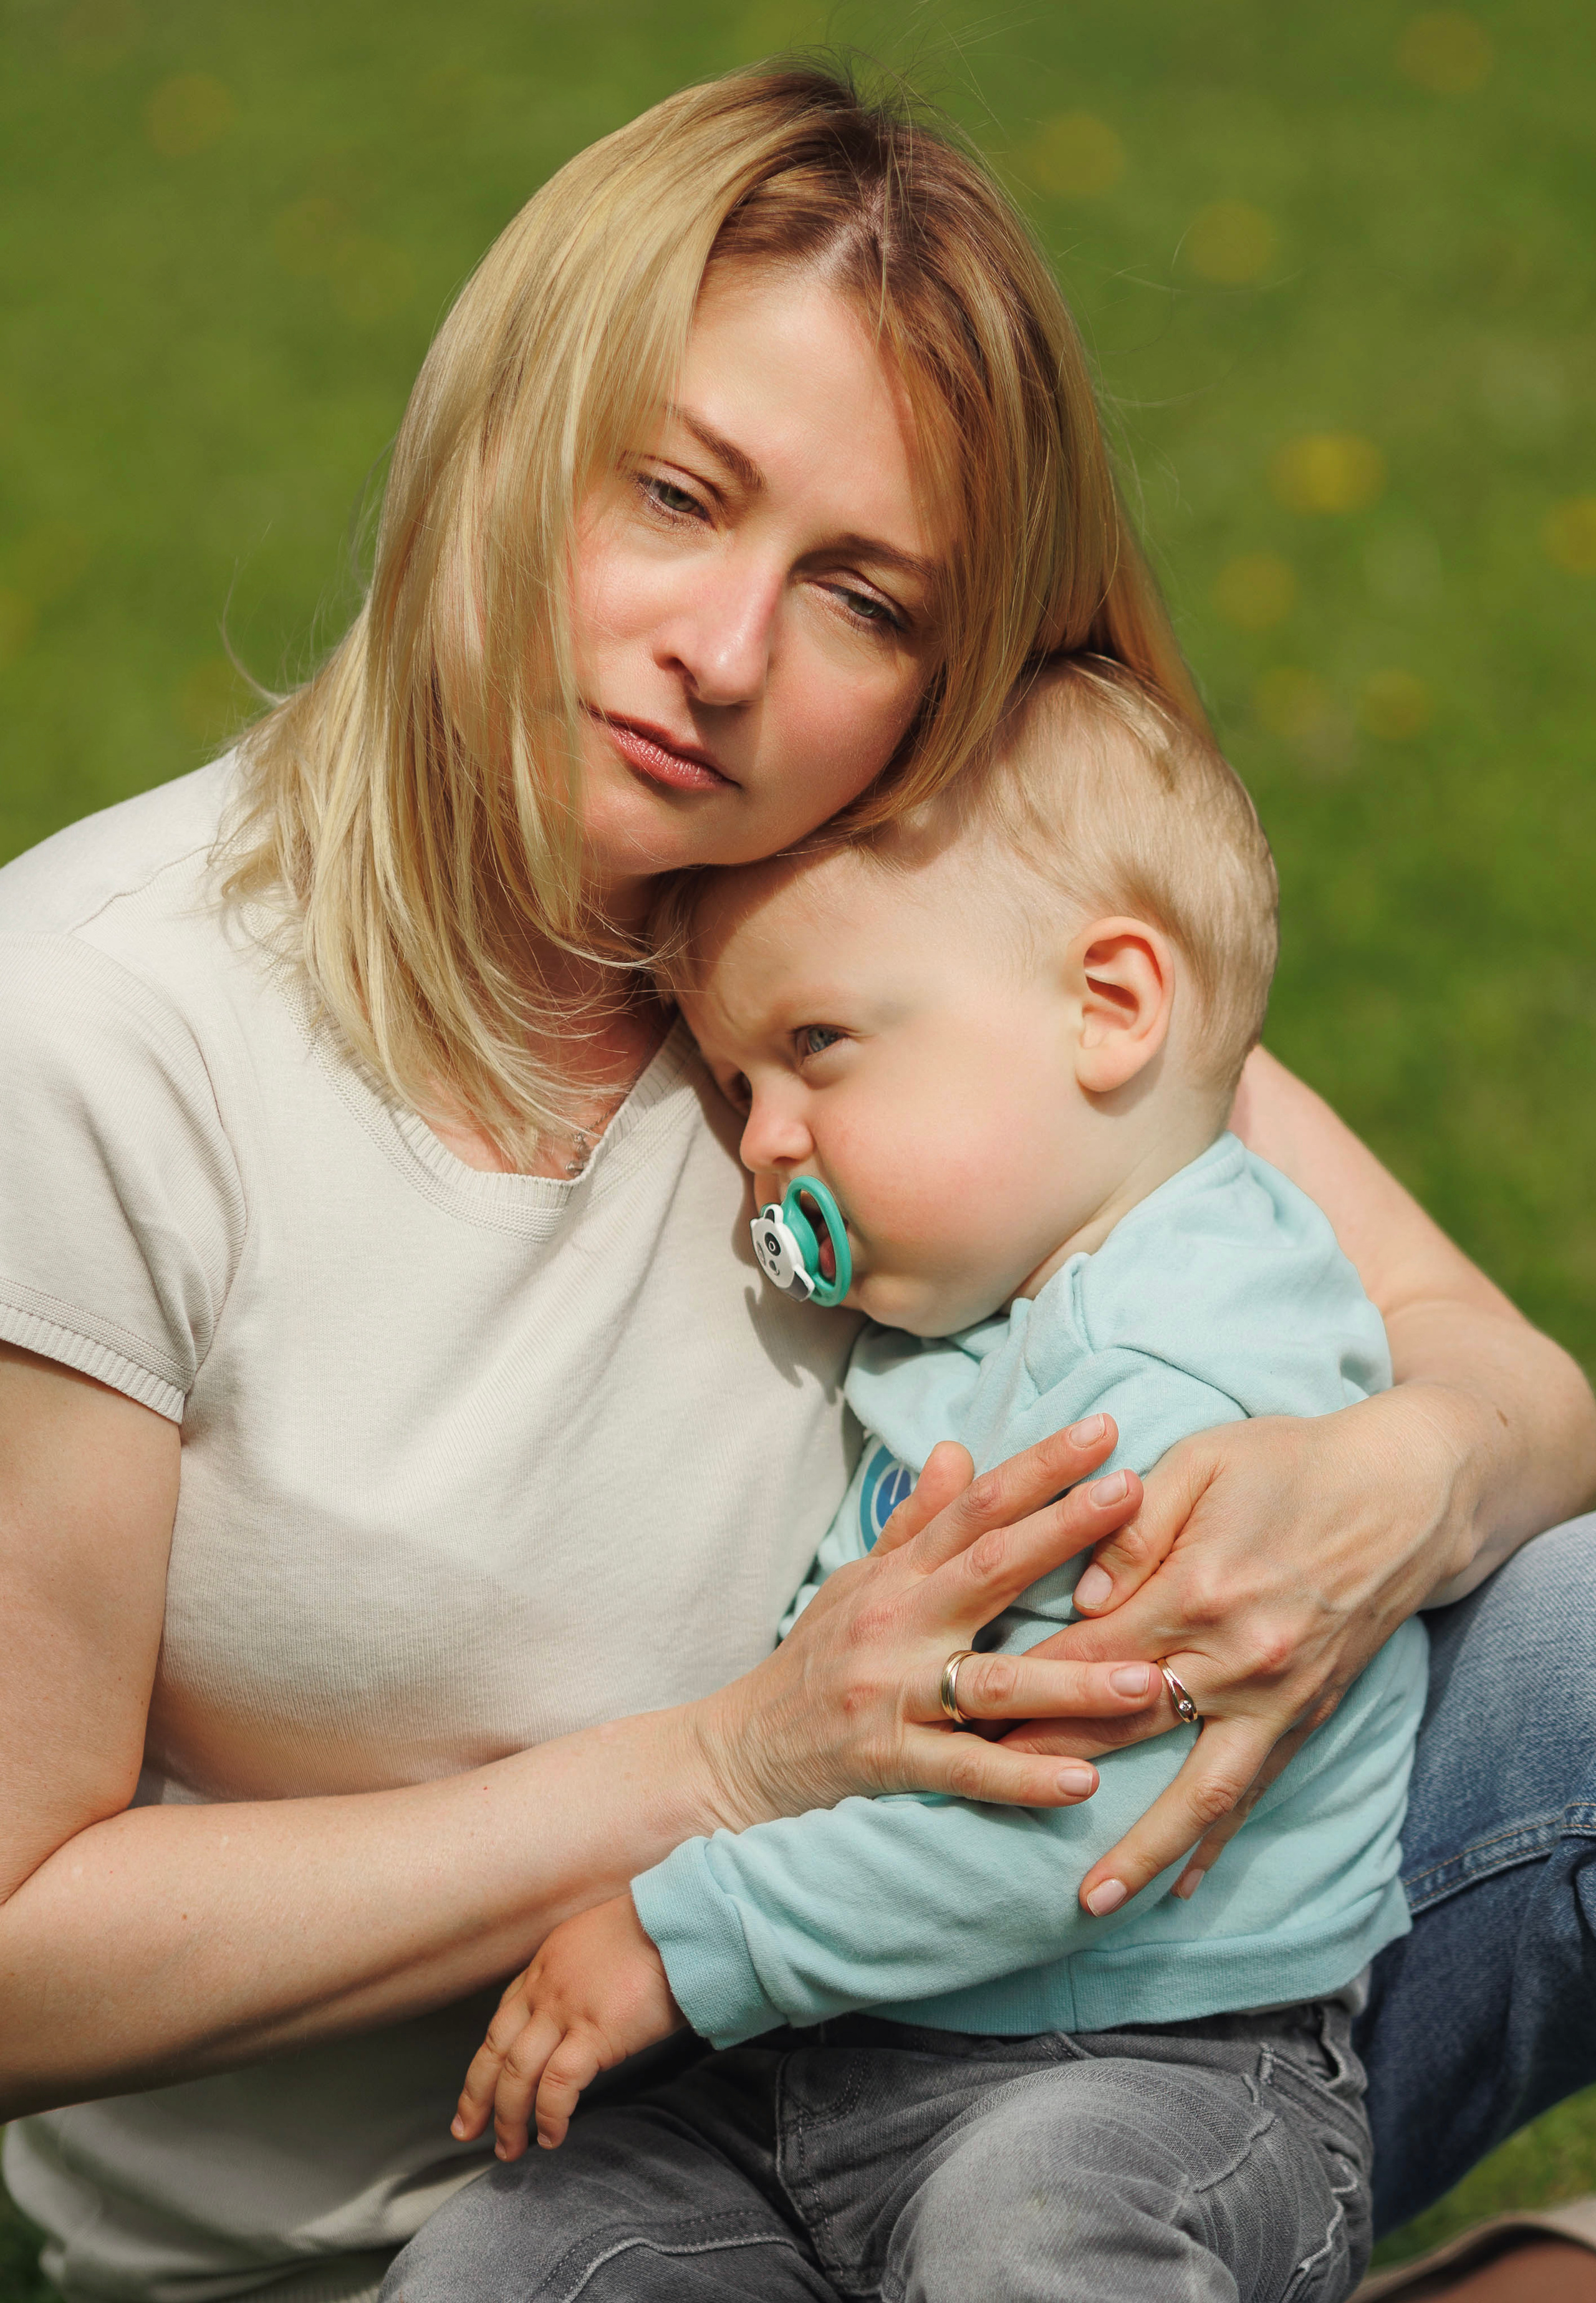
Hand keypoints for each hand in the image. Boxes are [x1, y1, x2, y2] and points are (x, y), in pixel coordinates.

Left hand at [454, 1896, 683, 2158]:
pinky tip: (552, 2136)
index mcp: (546, 1965)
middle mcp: (545, 1988)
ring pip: (516, 2074)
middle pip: (495, 2050)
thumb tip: (587, 2010)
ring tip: (510, 2150)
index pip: (502, 2019)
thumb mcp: (601, 1945)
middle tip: (467, 2131)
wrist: (681, 1922)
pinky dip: (549, 2116)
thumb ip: (581, 1977)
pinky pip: (557, 2085)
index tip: (478, 2089)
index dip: (485, 2060)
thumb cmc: (657, 1932)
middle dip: (476, 2096)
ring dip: (508, 2118)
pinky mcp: (593, 2033)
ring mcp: (565, 2011)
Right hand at [694, 1418, 1166, 1828]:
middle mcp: (898, 1624)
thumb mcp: (856, 1582)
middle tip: (1134, 1493)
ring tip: (1148, 1677)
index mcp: (898, 1577)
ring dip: (1073, 1680)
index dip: (1038, 1467)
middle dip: (1064, 1529)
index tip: (1101, 1431)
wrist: (741, 1752)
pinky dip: (1024, 1777)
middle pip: (989, 1566)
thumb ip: (913, 1522)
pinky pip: (967, 1771)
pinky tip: (1084, 1781)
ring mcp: (894, 1693)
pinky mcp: (891, 1762)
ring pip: (994, 1682)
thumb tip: (956, 1449)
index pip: (976, 1507)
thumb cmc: (812, 1663)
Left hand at [1005, 1389, 1471, 1912]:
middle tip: (979, 1803)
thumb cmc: (1291, 1461)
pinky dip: (1216, 1841)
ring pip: (1199, 1792)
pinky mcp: (1309, 1715)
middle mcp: (1239, 1659)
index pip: (1086, 1655)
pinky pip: (1255, 1791)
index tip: (961, 1717)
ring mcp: (1279, 1697)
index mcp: (1199, 1590)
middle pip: (1124, 1729)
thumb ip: (1133, 1527)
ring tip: (1090, 1901)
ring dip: (1143, 1849)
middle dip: (1048, 1767)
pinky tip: (1182, 1885)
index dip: (1020, 1688)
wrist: (1406, 1492)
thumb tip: (1082, 1596)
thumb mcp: (1202, 1463)